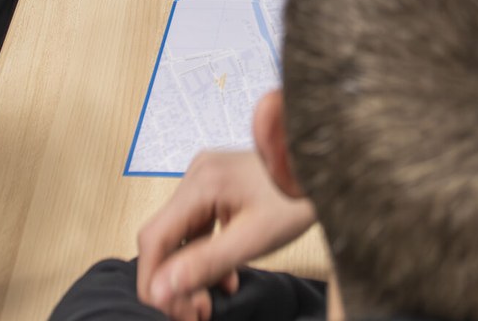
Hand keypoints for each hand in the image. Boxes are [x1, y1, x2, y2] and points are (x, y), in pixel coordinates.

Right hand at [137, 150, 317, 320]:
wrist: (324, 171)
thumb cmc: (296, 197)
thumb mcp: (253, 240)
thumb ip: (204, 264)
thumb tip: (160, 288)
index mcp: (200, 184)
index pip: (154, 238)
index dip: (153, 279)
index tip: (168, 310)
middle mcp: (197, 176)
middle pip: (166, 238)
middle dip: (175, 280)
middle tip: (195, 313)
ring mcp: (207, 179)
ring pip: (182, 235)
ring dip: (191, 271)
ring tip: (207, 304)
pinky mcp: (218, 186)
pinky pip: (200, 225)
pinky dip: (206, 254)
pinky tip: (224, 278)